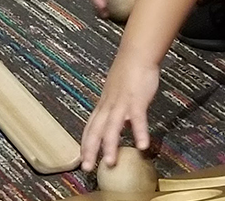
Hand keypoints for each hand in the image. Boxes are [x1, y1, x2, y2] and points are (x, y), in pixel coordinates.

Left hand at [81, 56, 158, 171]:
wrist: (136, 55)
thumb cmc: (128, 74)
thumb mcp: (117, 94)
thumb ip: (116, 111)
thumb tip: (121, 127)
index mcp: (104, 105)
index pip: (90, 127)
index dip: (85, 144)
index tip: (82, 159)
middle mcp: (109, 106)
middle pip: (95, 130)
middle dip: (90, 150)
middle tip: (87, 169)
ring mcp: (121, 103)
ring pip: (112, 127)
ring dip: (110, 146)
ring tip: (110, 163)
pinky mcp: (136, 100)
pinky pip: (137, 119)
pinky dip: (139, 132)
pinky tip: (142, 146)